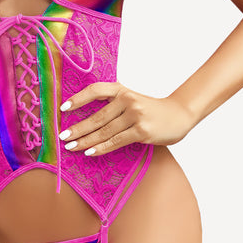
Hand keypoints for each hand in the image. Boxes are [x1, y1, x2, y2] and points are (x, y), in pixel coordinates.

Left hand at [58, 83, 194, 154]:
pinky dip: (101, 148)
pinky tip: (90, 152)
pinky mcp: (141, 131)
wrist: (179, 114)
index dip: (78, 99)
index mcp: (121, 90)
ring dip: (85, 141)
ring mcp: (135, 115)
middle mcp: (127, 100)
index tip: (63, 109)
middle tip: (62, 137)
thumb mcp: (132, 99)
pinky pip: (116, 141)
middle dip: (77, 128)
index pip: (95, 91)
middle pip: (96, 116)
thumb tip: (87, 122)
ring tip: (71, 147)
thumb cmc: (151, 109)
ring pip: (104, 131)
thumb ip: (113, 105)